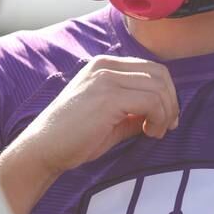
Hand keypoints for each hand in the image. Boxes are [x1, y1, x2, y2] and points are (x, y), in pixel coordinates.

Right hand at [0, 55, 178, 213]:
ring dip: (165, 112)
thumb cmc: (73, 137)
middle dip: (170, 101)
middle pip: (159, 73)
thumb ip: (135, 111)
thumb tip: (163, 115)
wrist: (42, 149)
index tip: (166, 119)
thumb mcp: (110, 118)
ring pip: (158, 86)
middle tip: (167, 126)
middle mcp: (106, 65)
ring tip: (154, 132)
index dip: (166, 93)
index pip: (151, 69)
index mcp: (104, 65)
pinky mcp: (108, 95)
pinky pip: (151, 100)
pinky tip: (148, 133)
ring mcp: (106, 77)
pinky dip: (158, 118)